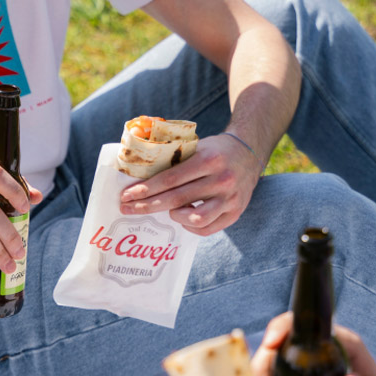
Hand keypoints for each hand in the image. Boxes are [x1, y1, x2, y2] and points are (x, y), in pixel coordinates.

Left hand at [119, 133, 260, 235]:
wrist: (249, 153)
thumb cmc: (215, 150)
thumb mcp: (197, 147)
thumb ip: (175, 160)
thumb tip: (140, 176)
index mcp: (209, 160)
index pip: (170, 179)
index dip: (146, 190)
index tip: (126, 195)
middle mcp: (221, 180)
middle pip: (177, 199)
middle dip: (147, 206)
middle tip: (127, 209)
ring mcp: (230, 199)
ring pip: (194, 219)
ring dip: (173, 217)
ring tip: (167, 211)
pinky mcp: (235, 213)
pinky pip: (207, 229)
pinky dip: (190, 226)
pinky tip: (182, 218)